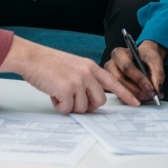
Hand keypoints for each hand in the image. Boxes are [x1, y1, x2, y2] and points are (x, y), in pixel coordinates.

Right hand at [0, 36, 139, 112]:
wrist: (31, 58)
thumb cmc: (48, 64)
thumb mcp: (73, 67)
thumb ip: (86, 80)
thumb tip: (90, 101)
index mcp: (90, 67)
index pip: (113, 82)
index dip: (125, 95)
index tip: (135, 103)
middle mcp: (88, 73)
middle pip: (100, 102)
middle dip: (87, 106)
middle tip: (73, 101)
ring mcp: (78, 81)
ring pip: (83, 108)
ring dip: (70, 106)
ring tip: (59, 93)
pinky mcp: (67, 89)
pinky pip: (68, 109)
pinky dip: (59, 106)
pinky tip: (53, 94)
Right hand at [105, 40, 166, 102]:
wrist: (143, 58)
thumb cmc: (146, 56)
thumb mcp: (154, 59)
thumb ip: (157, 72)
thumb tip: (158, 88)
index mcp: (119, 54)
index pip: (127, 68)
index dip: (139, 80)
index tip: (151, 89)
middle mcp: (111, 65)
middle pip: (120, 80)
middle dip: (137, 91)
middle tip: (149, 96)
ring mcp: (110, 77)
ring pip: (119, 90)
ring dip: (134, 96)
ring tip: (147, 98)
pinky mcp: (112, 86)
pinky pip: (119, 95)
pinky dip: (131, 99)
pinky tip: (141, 99)